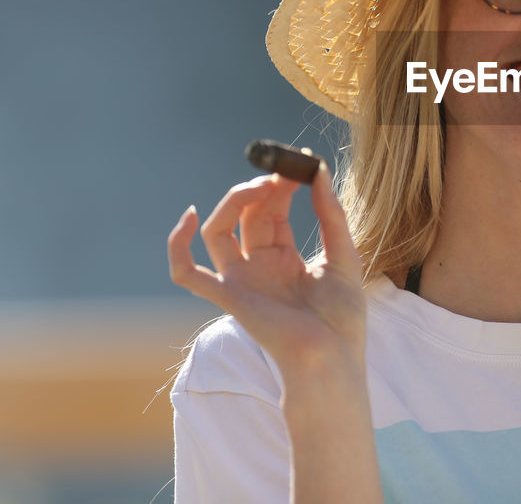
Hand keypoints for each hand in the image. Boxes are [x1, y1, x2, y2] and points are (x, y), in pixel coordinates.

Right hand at [167, 160, 367, 374]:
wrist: (334, 357)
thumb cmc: (342, 317)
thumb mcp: (344, 256)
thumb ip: (331, 215)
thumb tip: (321, 171)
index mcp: (284, 258)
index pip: (273, 211)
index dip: (282, 185)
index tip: (302, 162)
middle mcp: (258, 266)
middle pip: (248, 215)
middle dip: (265, 188)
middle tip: (286, 171)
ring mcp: (241, 280)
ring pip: (218, 231)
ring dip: (234, 202)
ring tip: (262, 185)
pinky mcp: (228, 296)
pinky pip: (187, 273)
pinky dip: (176, 246)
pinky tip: (188, 216)